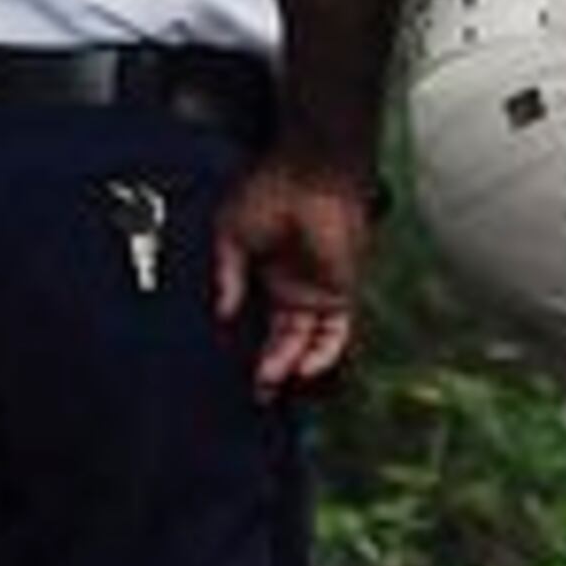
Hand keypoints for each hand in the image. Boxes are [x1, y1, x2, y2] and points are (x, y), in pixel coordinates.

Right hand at [213, 159, 376, 400]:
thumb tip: (224, 312)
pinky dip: (324, 354)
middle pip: (287, 341)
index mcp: (270, 275)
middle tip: (258, 393)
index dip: (251, 347)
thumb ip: (227, 277)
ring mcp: (320, 290)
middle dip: (271, 369)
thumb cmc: (270, 189)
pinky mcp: (342, 289)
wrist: (308, 172)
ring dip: (295, 368)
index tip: (237, 370)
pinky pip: (337, 332)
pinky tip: (304, 371)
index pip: (263, 324)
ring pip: (311, 343)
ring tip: (274, 389)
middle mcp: (297, 288)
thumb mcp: (230, 235)